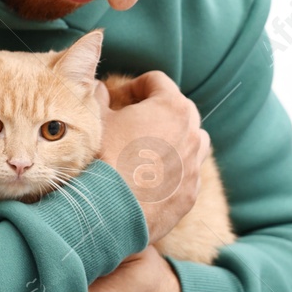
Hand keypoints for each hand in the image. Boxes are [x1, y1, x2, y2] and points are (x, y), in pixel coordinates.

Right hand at [93, 72, 209, 244]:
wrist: (110, 210)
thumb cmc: (104, 158)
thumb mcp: (96, 119)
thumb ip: (99, 96)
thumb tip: (98, 88)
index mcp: (172, 107)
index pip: (157, 81)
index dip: (134, 85)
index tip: (120, 99)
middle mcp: (192, 133)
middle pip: (179, 109)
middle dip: (156, 111)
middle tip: (132, 121)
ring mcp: (195, 165)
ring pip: (191, 140)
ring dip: (172, 138)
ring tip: (145, 148)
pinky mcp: (191, 192)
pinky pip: (186, 172)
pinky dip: (172, 169)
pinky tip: (148, 177)